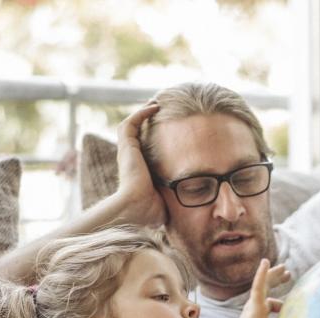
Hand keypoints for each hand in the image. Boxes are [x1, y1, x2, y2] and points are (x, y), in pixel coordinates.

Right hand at [114, 103, 166, 225]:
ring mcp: (127, 152)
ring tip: (158, 103)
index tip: (171, 131)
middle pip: (137, 133)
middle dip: (149, 121)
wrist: (136, 208)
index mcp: (138, 170)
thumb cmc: (151, 211)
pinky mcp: (127, 146)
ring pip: (132, 124)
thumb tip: (192, 205)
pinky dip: (142, 112)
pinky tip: (155, 106)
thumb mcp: (167, 202)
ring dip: (144, 112)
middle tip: (165, 111)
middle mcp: (130, 159)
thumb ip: (176, 200)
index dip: (156, 138)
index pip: (145, 149)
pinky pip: (131, 122)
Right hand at [230, 260, 289, 317]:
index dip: (280, 303)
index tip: (291, 302)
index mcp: (256, 317)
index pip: (269, 303)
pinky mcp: (255, 304)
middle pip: (266, 289)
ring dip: (274, 274)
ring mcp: (253, 305)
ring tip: (285, 268)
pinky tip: (266, 261)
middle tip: (287, 273)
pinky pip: (258, 284)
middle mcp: (253, 308)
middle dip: (276, 280)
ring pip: (264, 284)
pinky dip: (262, 273)